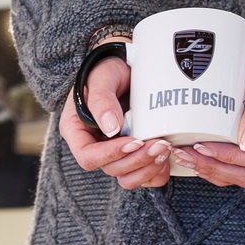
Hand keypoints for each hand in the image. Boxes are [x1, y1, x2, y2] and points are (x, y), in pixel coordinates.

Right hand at [59, 36, 172, 189]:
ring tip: (165, 149)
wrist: (124, 67)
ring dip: (148, 168)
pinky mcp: (133, 154)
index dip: (111, 154)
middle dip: (137, 160)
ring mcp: (115, 153)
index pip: (88, 156)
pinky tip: (166, 157)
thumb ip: (101, 101)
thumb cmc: (107, 70)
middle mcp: (95, 147)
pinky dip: (157, 172)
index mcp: (78, 132)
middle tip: (160, 144)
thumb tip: (110, 129)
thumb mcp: (101, 79)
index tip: (134, 141)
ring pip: (127, 177)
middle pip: (111, 169)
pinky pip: (144, 176)